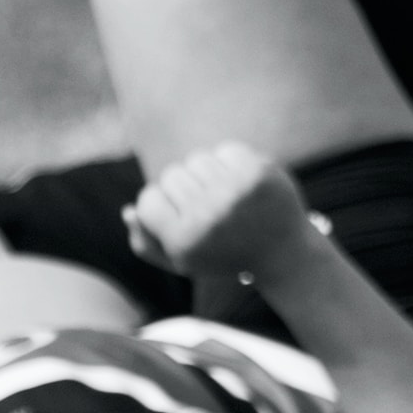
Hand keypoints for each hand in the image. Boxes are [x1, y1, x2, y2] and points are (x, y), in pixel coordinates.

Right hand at [126, 141, 310, 280]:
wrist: (283, 251)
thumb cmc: (225, 256)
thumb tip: (128, 211)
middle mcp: (208, 216)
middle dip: (182, 188)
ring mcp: (235, 192)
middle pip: (170, 176)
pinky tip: (239, 183)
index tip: (175, 215)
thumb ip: (148, 244)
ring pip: (195, 159)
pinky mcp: (257, 173)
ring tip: (220, 194)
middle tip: (203, 206)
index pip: (147, 200)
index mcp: (185, 241)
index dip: (157, 205)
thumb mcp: (184, 262)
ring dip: (204, 173)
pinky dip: (228, 163)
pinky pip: (224, 150)